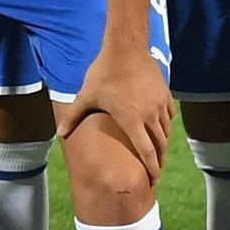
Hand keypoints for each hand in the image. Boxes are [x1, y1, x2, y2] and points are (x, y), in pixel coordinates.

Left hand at [57, 41, 172, 184]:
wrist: (126, 49)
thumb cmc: (104, 73)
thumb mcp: (86, 96)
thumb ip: (73, 116)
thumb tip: (59, 134)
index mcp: (132, 121)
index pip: (147, 152)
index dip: (152, 169)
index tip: (154, 180)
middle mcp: (150, 116)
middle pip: (160, 145)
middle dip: (159, 161)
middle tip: (155, 171)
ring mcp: (160, 105)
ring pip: (167, 131)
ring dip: (163, 143)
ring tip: (158, 152)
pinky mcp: (166, 94)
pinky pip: (169, 116)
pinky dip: (166, 125)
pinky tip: (161, 127)